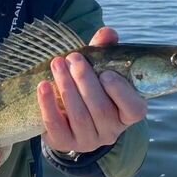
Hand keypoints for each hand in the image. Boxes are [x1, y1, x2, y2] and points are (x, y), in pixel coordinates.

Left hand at [37, 27, 147, 154]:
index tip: (106, 74)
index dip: (121, 92)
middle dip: (85, 81)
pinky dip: (48, 105)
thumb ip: (105, 52)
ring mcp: (89, 140)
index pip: (134, 109)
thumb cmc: (90, 90)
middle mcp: (111, 131)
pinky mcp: (66, 143)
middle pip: (101, 109)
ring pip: (79, 116)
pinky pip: (57, 126)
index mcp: (127, 114)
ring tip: (57, 65)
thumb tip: (107, 33)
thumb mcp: (100, 70)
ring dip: (66, 88)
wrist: (68, 119)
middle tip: (72, 58)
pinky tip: (43, 86)